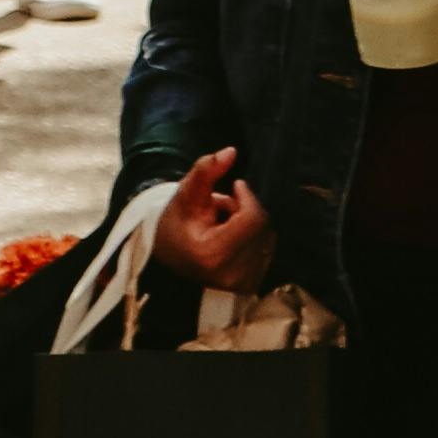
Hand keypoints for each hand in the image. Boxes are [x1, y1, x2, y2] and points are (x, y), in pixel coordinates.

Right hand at [154, 147, 275, 287]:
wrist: (169, 255)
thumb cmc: (177, 222)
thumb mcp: (187, 192)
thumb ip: (206, 170)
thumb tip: (231, 151)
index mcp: (212, 254)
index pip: (253, 219)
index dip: (247, 196)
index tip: (235, 186)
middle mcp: (230, 275)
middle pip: (262, 227)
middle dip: (246, 209)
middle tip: (223, 207)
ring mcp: (242, 284)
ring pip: (267, 237)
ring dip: (251, 224)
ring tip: (225, 222)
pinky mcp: (250, 285)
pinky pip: (267, 250)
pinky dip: (255, 238)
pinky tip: (234, 238)